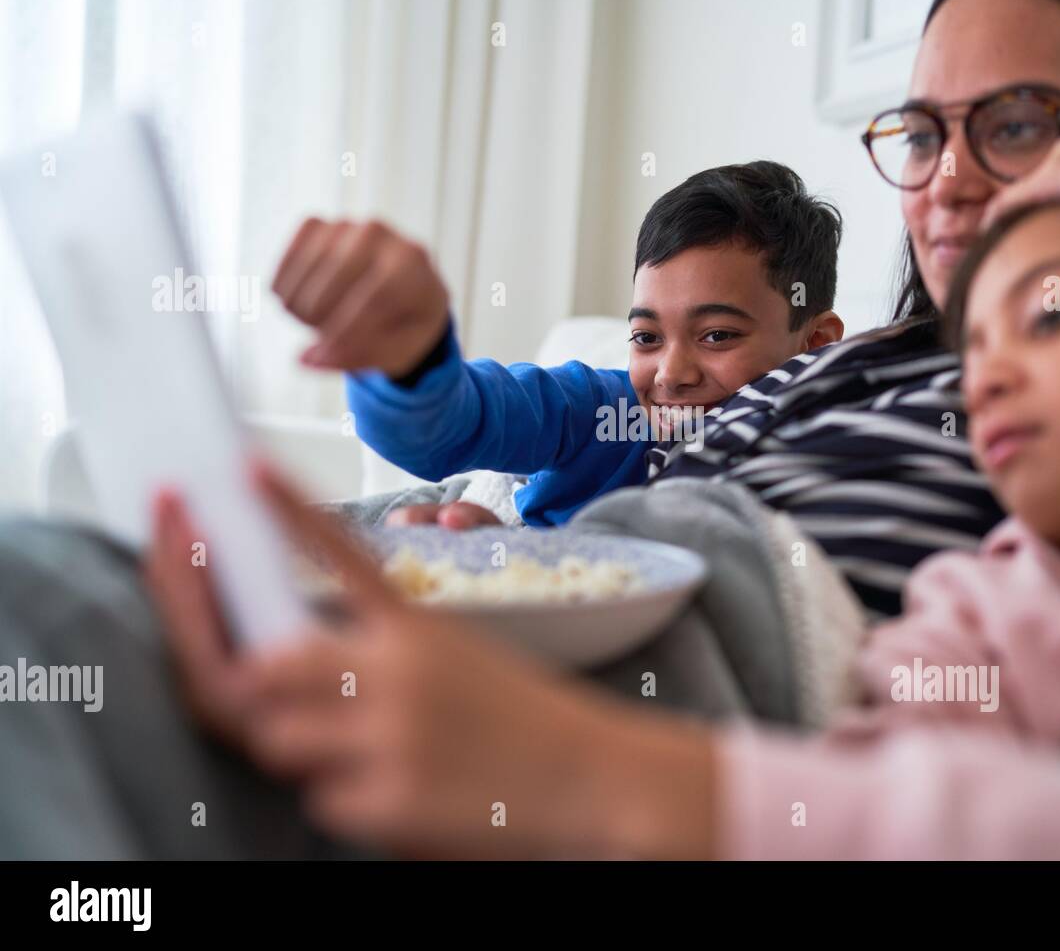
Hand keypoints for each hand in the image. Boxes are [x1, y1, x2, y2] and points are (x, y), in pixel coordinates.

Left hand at [147, 461, 715, 857]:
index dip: (287, 509)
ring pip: (277, 738)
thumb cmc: (531, 720)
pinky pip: (323, 802)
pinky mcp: (392, 801)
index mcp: (419, 629)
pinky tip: (406, 796)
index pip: (340, 557)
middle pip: (268, 667)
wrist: (601, 777)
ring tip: (364, 758)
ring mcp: (391, 735)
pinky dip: (351, 803)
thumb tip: (300, 664)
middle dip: (262, 691)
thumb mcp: (465, 659)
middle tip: (294, 708)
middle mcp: (398, 672)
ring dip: (304, 750)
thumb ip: (386, 654)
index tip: (247, 466)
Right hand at [271, 218, 450, 377]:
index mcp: (411, 262)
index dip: (346, 332)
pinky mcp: (317, 225)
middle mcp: (378, 234)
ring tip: (318, 321)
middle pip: (332, 284)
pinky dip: (285, 286)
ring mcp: (345, 225)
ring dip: (301, 307)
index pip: (372, 299)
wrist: (407, 287)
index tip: (330, 355)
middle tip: (327, 339)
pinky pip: (289, 257)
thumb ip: (359, 356)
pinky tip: (298, 301)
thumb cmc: (405, 322)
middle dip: (322, 321)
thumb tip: (306, 359)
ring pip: (305, 271)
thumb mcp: (400, 348)